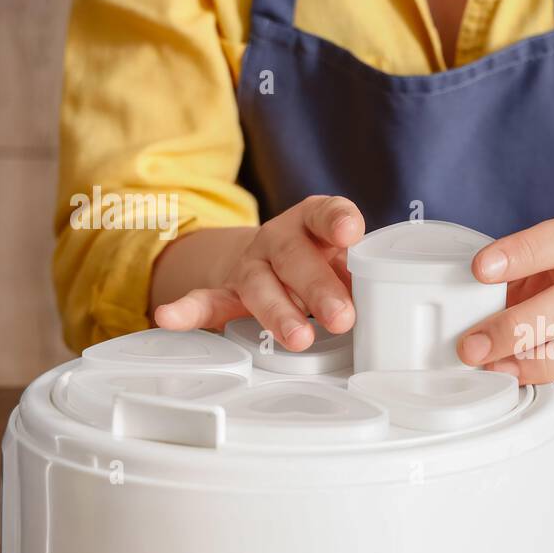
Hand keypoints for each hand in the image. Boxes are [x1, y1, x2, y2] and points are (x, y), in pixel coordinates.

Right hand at [153, 196, 363, 350]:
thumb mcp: (345, 263)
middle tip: (342, 317)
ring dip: (278, 311)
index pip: (326, 214)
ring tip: (298, 338)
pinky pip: (207, 300)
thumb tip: (384, 307)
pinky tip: (169, 319)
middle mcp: (279, 239)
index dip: (338, 221)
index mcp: (312, 223)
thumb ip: (360, 278)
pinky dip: (188, 310)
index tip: (350, 232)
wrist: (276, 264)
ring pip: (260, 285)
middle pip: (295, 258)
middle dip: (319, 288)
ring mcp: (251, 265)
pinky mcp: (228, 291)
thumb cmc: (322, 264)